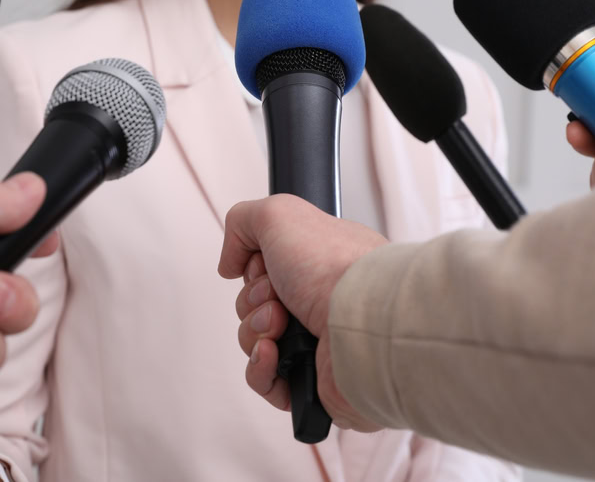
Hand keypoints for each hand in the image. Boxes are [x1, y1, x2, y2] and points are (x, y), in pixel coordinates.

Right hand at [218, 194, 387, 430]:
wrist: (364, 321)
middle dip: (253, 301)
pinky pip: (266, 380)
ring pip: (255, 342)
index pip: (264, 269)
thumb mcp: (279, 215)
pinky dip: (261, 366)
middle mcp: (317, 301)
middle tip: (278, 297)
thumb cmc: (336, 269)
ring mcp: (315, 342)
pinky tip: (274, 353)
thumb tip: (230, 261)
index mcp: (317, 263)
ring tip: (281, 324)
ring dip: (255, 330)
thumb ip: (243, 221)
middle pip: (254, 306)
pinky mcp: (313, 380)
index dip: (254, 268)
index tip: (265, 265)